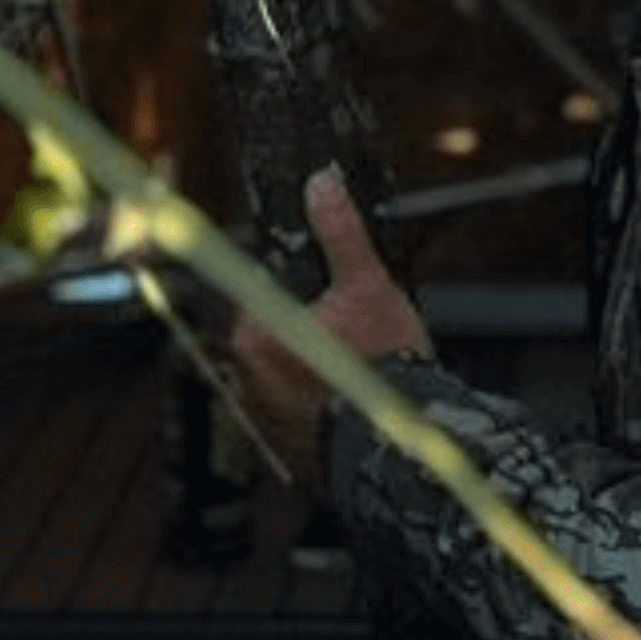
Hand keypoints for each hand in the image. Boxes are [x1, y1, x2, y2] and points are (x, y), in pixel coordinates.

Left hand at [229, 165, 430, 485]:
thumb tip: (321, 183)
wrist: (397, 456)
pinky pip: (286, 405)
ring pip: (278, 367)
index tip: (327, 290)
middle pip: (270, 326)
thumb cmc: (383, 370)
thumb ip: (340, 232)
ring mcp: (257, 415)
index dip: (298, 281)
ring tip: (355, 363)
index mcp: (255, 333)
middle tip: (351, 328)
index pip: (261, 286)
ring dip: (305, 359)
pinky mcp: (276, 446)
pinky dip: (309, 397)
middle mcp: (243, 377)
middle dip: (305, 321)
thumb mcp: (368, 286)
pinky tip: (345, 395)